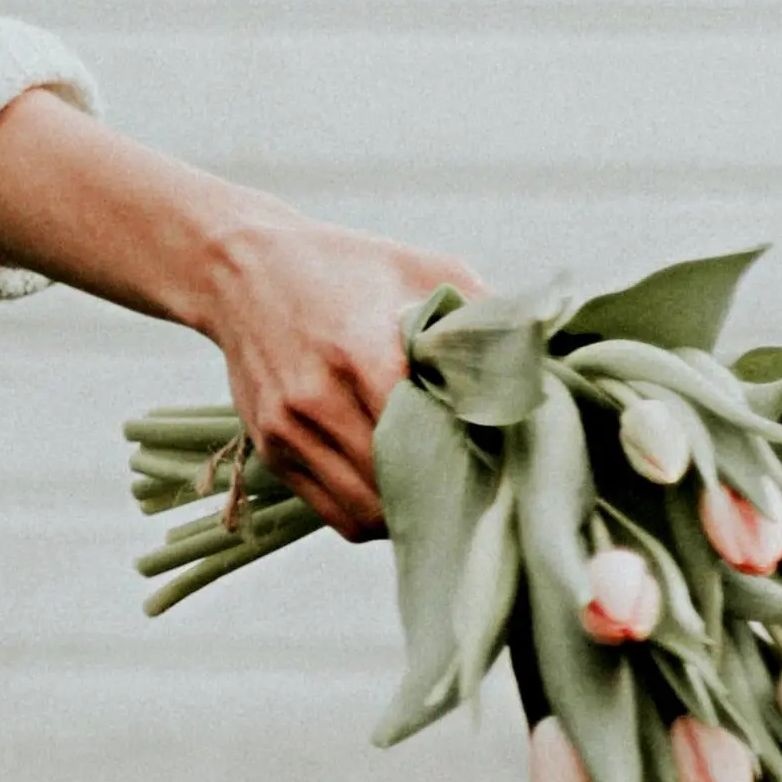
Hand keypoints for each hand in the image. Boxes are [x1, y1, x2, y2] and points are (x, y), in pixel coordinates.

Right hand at [188, 212, 479, 539]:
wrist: (237, 267)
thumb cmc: (343, 265)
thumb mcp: (419, 269)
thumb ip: (482, 315)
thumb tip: (544, 362)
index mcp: (360, 353)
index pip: (427, 440)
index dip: (472, 460)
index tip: (503, 460)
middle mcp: (316, 400)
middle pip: (398, 488)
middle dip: (444, 495)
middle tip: (482, 486)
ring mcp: (287, 431)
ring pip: (366, 515)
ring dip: (408, 514)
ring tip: (441, 494)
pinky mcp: (271, 449)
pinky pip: (333, 513)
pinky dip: (372, 515)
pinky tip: (397, 491)